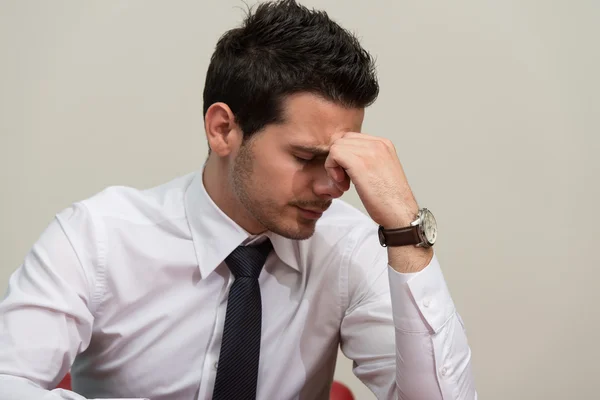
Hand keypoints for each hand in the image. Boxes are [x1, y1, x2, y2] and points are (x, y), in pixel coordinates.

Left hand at [325, 132, 433, 272]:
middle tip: (345, 180)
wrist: (400, 214)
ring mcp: (370, 151)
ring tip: (345, 184)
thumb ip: (367, 160)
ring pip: (336, 146)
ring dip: (334, 166)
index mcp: (384, 144)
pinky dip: (332, 169)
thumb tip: (346, 158)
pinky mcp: (360, 162)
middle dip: (338, 159)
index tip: (350, 175)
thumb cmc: (389, 200)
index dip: (345, 156)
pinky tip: (343, 184)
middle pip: (342, 140)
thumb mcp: (380, 171)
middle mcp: (378, 143)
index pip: (352, 138)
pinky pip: (334, 154)